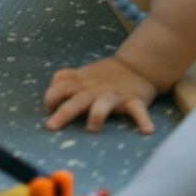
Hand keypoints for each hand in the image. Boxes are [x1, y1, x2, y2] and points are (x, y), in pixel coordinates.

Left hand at [43, 56, 158, 134]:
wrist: (137, 65)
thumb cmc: (105, 75)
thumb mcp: (83, 74)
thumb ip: (67, 79)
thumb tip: (51, 90)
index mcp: (82, 83)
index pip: (60, 86)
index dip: (51, 97)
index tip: (48, 109)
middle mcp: (96, 89)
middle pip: (77, 99)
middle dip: (63, 112)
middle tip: (51, 126)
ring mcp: (114, 95)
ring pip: (103, 103)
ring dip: (97, 115)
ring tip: (93, 129)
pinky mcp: (134, 100)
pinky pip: (138, 110)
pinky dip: (143, 119)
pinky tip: (147, 130)